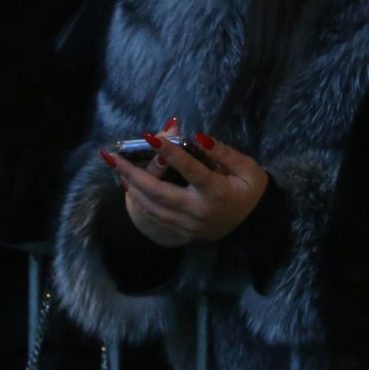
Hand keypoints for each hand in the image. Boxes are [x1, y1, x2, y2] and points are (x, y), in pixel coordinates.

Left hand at [102, 123, 268, 247]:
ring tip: (116, 167)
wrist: (256, 224)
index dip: (171, 153)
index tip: (151, 136)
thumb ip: (224, 153)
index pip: (191, 170)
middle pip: (159, 193)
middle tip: (112, 156)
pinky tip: (129, 185)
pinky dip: (139, 200)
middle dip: (133, 173)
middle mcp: (199, 212)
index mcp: (217, 193)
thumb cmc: (251, 190)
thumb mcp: (248, 169)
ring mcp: (189, 225)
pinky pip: (156, 217)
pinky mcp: (183, 232)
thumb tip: (198, 138)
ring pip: (153, 207)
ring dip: (131, 186)